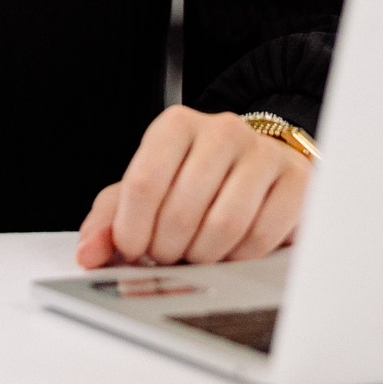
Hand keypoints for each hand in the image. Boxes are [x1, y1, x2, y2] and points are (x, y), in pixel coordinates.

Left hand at [74, 108, 309, 269]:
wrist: (258, 171)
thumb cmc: (195, 183)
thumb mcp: (148, 192)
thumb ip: (110, 219)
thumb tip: (88, 253)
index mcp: (176, 126)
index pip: (144, 182)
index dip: (133, 230)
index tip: (133, 250)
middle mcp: (221, 130)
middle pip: (182, 209)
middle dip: (169, 248)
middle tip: (169, 254)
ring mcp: (262, 152)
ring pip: (223, 225)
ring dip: (204, 256)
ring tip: (198, 253)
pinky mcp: (294, 181)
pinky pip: (261, 236)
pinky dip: (240, 257)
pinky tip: (232, 250)